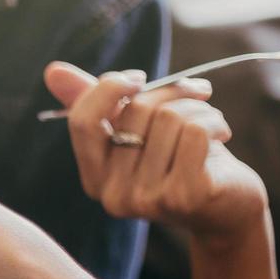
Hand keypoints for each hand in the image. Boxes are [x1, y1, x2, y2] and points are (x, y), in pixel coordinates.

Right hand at [45, 62, 268, 248]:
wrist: (228, 207)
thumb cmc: (179, 160)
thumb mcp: (137, 130)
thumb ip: (96, 102)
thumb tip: (52, 71)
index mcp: (94, 178)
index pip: (83, 121)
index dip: (111, 88)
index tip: (139, 79)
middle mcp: (112, 194)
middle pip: (135, 112)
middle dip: (171, 92)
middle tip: (194, 95)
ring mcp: (146, 199)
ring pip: (168, 118)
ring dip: (199, 109)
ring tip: (210, 123)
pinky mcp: (183, 196)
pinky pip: (194, 131)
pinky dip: (214, 121)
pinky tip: (221, 134)